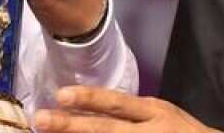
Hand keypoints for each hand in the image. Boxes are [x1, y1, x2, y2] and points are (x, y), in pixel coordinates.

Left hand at [36, 87, 217, 132]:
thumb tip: (87, 112)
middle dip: (72, 125)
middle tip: (42, 119)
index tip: (60, 94)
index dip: (90, 99)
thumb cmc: (181, 132)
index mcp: (154, 112)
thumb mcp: (161, 114)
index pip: (117, 103)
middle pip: (107, 130)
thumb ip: (130, 112)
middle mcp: (150, 132)